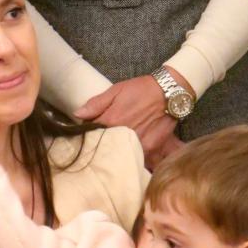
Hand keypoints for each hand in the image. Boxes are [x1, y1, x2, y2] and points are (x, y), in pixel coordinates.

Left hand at [74, 72, 193, 164]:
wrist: (170, 91)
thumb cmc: (141, 89)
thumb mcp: (116, 90)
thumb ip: (96, 104)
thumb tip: (77, 115)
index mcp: (111, 120)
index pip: (90, 134)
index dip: (87, 136)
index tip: (86, 137)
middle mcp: (122, 133)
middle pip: (104, 148)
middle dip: (99, 148)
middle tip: (97, 147)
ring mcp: (137, 142)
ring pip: (119, 155)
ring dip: (114, 155)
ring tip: (112, 153)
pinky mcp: (150, 148)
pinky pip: (136, 158)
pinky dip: (130, 158)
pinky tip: (127, 156)